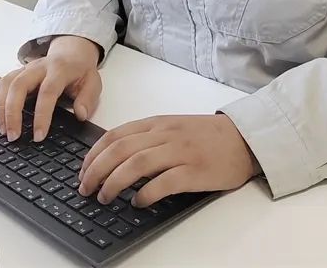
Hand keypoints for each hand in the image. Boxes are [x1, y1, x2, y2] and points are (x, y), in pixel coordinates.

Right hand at [0, 35, 100, 141]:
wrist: (71, 51)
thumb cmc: (80, 70)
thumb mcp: (93, 81)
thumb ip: (88, 98)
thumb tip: (80, 114)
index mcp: (59, 69)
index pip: (47, 91)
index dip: (42, 114)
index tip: (39, 136)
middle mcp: (38, 67)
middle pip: (18, 85)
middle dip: (13, 112)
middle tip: (13, 136)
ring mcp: (23, 69)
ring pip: (5, 84)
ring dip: (0, 109)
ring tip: (2, 131)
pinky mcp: (14, 74)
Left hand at [77, 114, 259, 206]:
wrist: (244, 138)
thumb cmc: (207, 136)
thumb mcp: (173, 127)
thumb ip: (148, 137)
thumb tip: (115, 159)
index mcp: (157, 123)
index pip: (115, 135)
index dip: (93, 154)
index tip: (82, 171)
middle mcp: (165, 134)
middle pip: (120, 149)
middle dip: (96, 170)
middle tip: (85, 189)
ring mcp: (180, 152)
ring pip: (136, 164)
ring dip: (114, 182)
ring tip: (104, 197)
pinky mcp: (195, 171)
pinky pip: (163, 182)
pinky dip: (146, 193)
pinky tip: (137, 203)